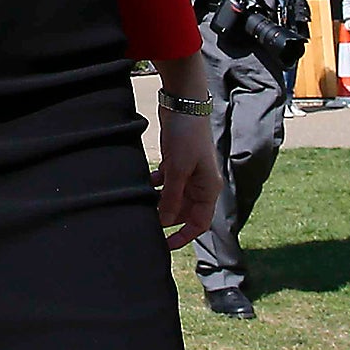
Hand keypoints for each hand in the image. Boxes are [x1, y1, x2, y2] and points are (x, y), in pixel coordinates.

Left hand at [153, 109, 220, 249]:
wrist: (183, 104)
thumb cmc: (187, 136)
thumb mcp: (178, 169)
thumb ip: (172, 196)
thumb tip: (166, 221)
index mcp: (208, 189)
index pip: (199, 222)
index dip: (183, 236)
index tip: (165, 246)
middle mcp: (200, 183)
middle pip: (184, 211)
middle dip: (167, 218)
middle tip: (146, 224)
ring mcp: (188, 172)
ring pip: (173, 196)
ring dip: (159, 201)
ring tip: (141, 206)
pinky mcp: (176, 161)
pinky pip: (166, 181)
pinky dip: (155, 184)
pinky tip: (142, 184)